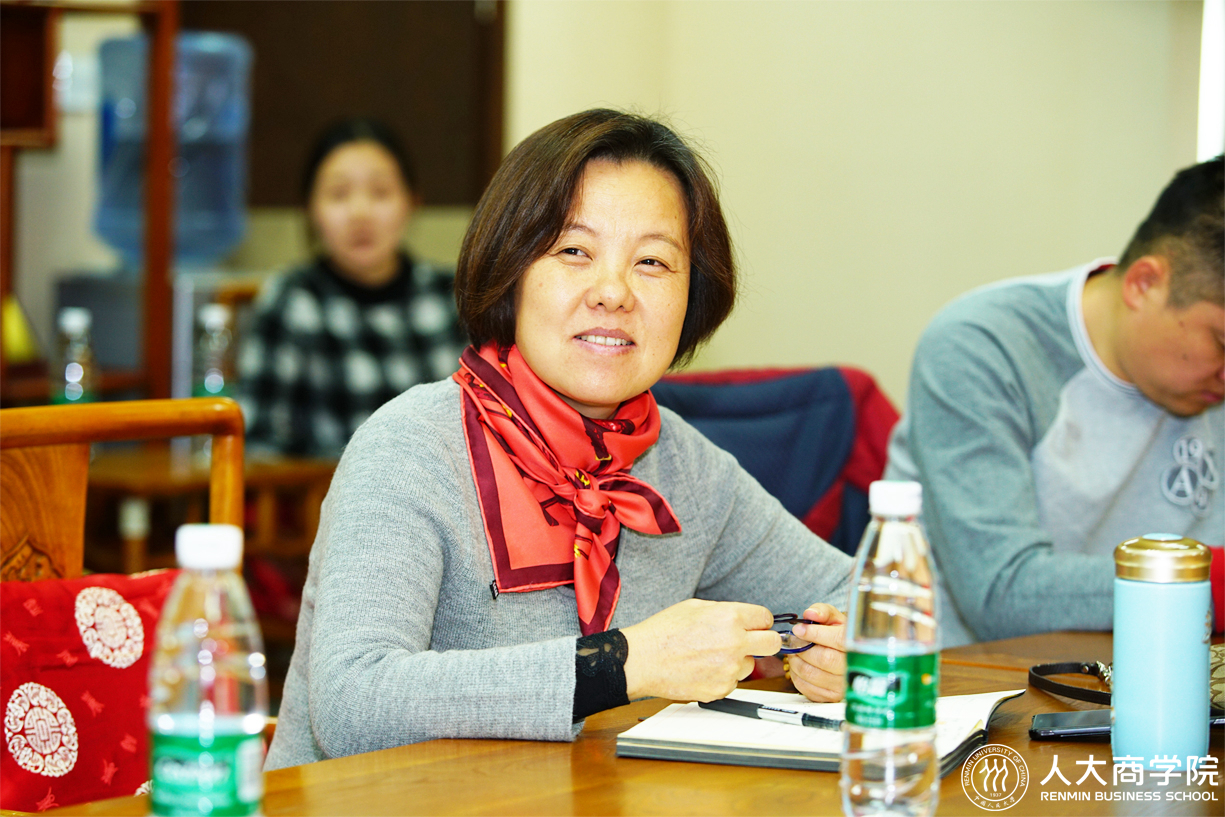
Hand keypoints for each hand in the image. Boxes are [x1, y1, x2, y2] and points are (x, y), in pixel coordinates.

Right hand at [621, 599, 782, 701]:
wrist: (643, 660)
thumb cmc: (664, 632)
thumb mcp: (696, 607)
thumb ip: (726, 612)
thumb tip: (745, 619)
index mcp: (730, 617)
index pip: (766, 618)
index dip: (759, 621)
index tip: (754, 626)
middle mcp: (735, 643)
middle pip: (773, 644)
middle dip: (764, 641)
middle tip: (751, 642)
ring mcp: (730, 668)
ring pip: (751, 665)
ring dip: (738, 661)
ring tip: (711, 656)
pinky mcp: (722, 688)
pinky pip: (733, 681)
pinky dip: (723, 676)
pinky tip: (703, 668)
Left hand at [787, 603, 846, 701]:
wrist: (851, 656)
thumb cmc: (841, 634)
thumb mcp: (836, 618)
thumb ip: (823, 611)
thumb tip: (810, 614)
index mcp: (857, 646)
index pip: (836, 640)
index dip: (813, 634)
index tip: (798, 629)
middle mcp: (853, 667)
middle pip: (822, 658)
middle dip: (802, 648)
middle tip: (794, 641)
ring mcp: (843, 685)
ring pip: (811, 674)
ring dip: (796, 661)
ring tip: (795, 652)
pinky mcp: (831, 697)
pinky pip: (806, 687)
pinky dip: (796, 675)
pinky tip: (799, 665)